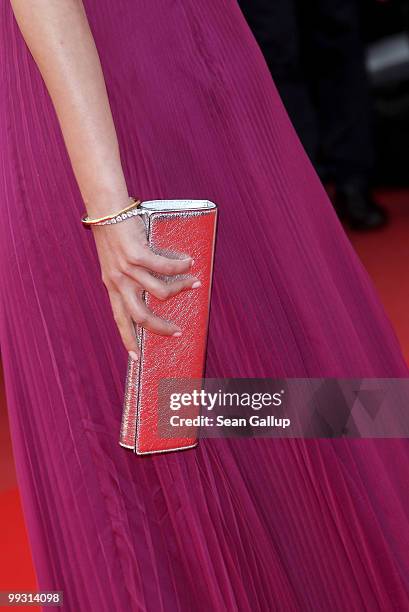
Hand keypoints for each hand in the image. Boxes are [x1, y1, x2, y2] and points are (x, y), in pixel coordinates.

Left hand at [92, 215, 199, 358]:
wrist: (106, 209)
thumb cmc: (114, 234)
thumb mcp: (118, 263)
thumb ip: (133, 278)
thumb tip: (163, 288)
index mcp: (112, 286)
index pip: (120, 320)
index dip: (128, 340)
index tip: (136, 358)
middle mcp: (118, 281)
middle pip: (141, 316)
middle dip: (161, 327)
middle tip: (177, 331)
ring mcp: (127, 269)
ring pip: (160, 291)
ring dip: (180, 288)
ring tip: (193, 282)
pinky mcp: (136, 254)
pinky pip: (164, 267)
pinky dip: (180, 266)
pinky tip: (188, 262)